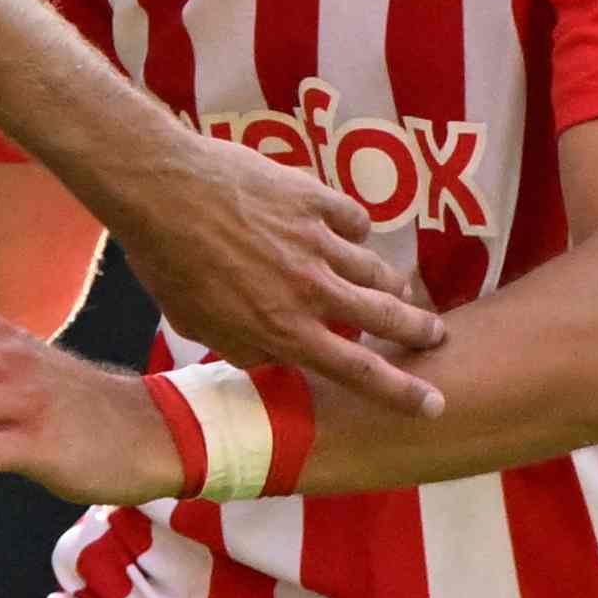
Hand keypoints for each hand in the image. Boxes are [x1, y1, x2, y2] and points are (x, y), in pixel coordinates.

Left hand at [96, 131, 449, 414]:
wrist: (161, 193)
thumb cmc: (167, 264)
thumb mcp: (198, 325)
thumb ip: (243, 346)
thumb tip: (272, 356)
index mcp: (282, 329)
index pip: (357, 371)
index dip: (400, 392)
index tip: (432, 404)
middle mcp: (310, 290)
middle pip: (386, 316)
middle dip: (419, 329)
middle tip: (435, 334)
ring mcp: (317, 242)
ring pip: (375, 269)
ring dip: (390, 284)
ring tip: (397, 289)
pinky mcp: (315, 199)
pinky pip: (354, 220)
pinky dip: (354, 231)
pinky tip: (347, 232)